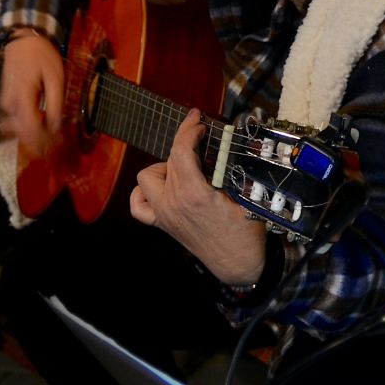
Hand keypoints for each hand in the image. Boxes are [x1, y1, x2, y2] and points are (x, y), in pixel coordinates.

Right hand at [0, 30, 64, 159]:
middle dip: (39, 144)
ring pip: (16, 130)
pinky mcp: (5, 101)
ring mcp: (5, 103)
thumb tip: (55, 127)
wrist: (21, 39)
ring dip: (32, 138)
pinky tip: (39, 129)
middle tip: (57, 149)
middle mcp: (9, 103)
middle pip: (22, 134)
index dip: (44, 141)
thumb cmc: (41, 56)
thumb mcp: (55, 77)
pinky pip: (13, 122)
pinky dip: (25, 129)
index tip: (58, 147)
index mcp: (23, 96)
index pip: (31, 129)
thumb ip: (55, 103)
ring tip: (50, 141)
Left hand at [128, 109, 267, 285]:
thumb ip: (229, 170)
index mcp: (194, 194)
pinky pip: (138, 205)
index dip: (189, 129)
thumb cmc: (246, 233)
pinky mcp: (163, 224)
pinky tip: (161, 188)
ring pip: (147, 177)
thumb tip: (222, 146)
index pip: (181, 150)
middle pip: (169, 158)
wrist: (239, 265)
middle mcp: (173, 203)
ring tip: (185, 167)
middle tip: (199, 135)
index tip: (198, 119)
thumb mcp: (246, 196)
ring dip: (164, 166)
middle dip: (183, 141)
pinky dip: (144, 193)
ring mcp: (164, 214)